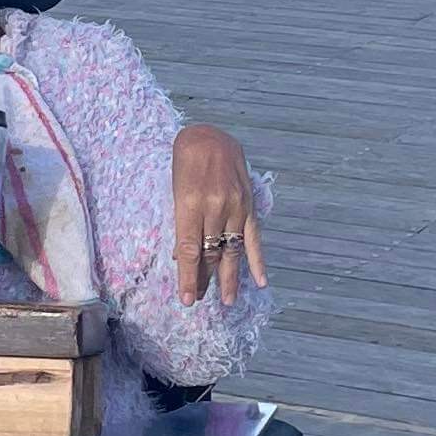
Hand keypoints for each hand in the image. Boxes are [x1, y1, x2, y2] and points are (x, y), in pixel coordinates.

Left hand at [172, 125, 266, 306]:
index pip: (188, 250)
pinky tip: (260, 280)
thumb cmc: (184, 163)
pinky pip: (254, 236)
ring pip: (231, 250)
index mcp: (189, 204)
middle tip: (200, 300)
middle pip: (210, 253)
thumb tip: (182, 257)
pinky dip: (257, 259)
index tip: (186, 300)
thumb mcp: (175, 191)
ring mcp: (235, 206)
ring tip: (227, 300)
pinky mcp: (249, 203)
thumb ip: (181, 224)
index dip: (188, 277)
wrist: (209, 135)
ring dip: (229, 277)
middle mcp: (214, 207)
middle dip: (205, 280)